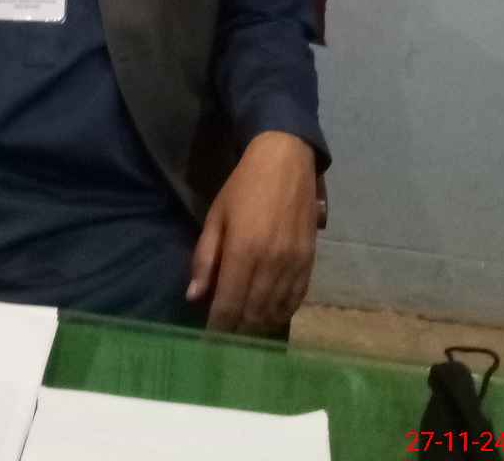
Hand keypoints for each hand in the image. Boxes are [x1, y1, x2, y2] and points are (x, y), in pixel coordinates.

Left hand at [186, 131, 316, 334]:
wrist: (285, 161)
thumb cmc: (243, 186)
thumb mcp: (215, 217)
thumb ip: (205, 258)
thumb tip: (194, 297)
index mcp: (243, 251)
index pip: (228, 305)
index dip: (217, 328)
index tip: (207, 342)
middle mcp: (270, 263)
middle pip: (252, 314)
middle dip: (236, 330)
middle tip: (224, 336)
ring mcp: (293, 264)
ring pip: (274, 311)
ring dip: (257, 325)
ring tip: (244, 328)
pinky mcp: (310, 261)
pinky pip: (296, 299)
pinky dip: (281, 312)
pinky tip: (270, 315)